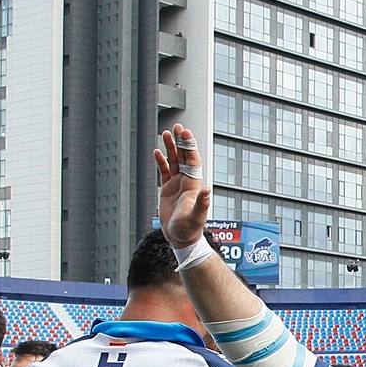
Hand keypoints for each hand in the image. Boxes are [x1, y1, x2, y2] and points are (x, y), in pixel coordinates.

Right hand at [152, 123, 211, 248]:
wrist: (181, 239)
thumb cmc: (190, 230)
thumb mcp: (196, 216)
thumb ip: (202, 203)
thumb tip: (208, 190)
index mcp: (194, 185)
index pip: (192, 161)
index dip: (189, 147)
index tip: (185, 133)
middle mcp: (186, 182)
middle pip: (184, 157)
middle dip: (181, 142)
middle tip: (177, 127)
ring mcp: (177, 185)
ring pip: (174, 162)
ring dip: (170, 148)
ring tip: (165, 133)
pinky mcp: (167, 190)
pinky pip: (164, 172)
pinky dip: (161, 162)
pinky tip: (157, 152)